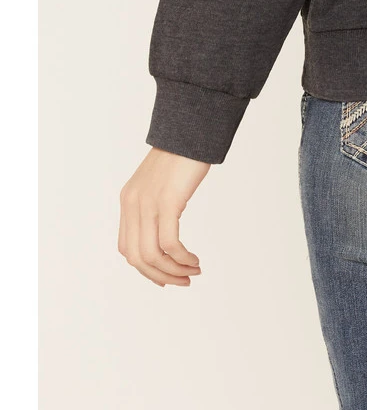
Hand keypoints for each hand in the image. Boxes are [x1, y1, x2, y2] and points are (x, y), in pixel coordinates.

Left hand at [118, 148, 209, 286]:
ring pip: (151, 255)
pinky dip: (182, 257)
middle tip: (183, 280)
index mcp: (129, 201)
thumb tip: (167, 227)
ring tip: (193, 271)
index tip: (167, 275)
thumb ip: (157, 203)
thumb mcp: (161, 182)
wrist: (192, 129)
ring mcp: (147, 204)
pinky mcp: (166, 201)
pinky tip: (195, 258)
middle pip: (137, 258)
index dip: (146, 268)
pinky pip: (169, 243)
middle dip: (160, 275)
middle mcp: (133, 205)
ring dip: (173, 270)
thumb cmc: (183, 152)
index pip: (127, 248)